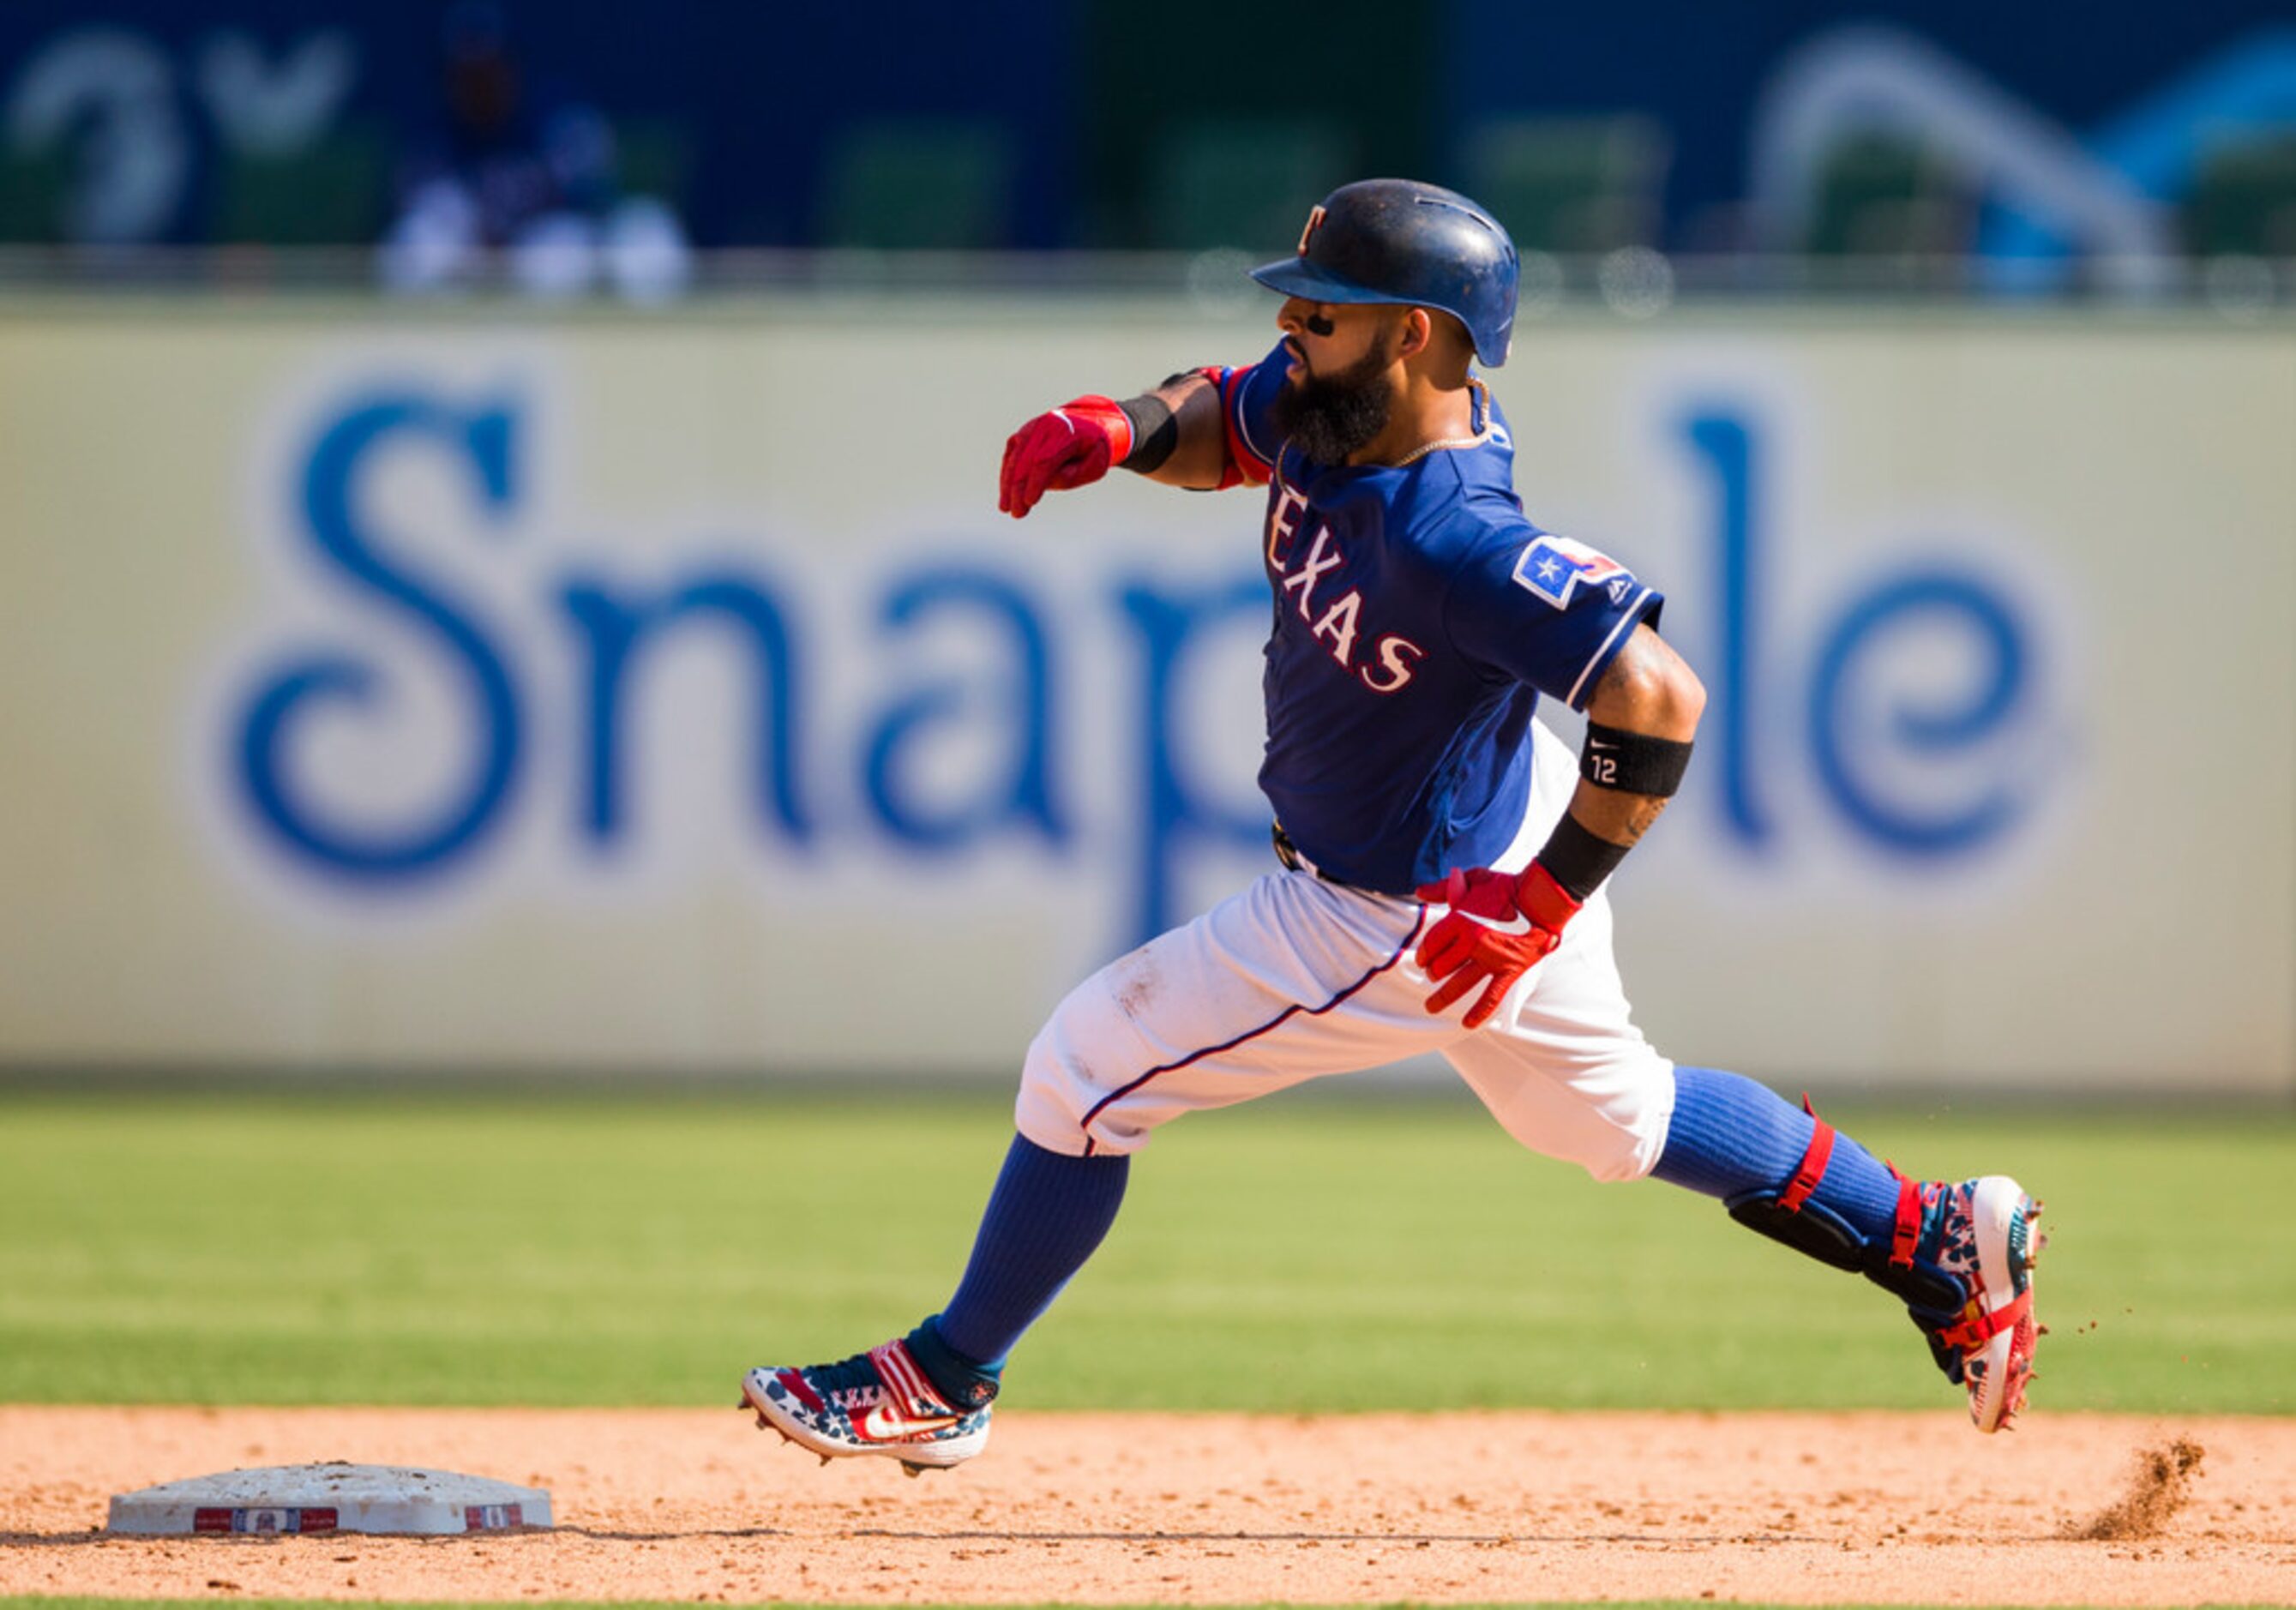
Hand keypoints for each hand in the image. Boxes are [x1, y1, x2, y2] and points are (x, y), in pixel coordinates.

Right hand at [999, 396, 1133, 517]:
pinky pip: (1011, 454)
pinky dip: (1007, 474)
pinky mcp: (1023, 433)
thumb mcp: (1094, 466)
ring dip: (1007, 484)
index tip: (1029, 502)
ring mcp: (1032, 427)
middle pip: (1026, 459)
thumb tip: (1042, 483)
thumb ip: (1070, 476)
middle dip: (1018, 488)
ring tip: (1005, 508)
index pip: (1046, 459)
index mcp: (1067, 432)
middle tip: (1016, 513)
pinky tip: (1005, 493)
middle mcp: (1046, 426)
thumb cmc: (1094, 450)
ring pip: (1014, 456)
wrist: (1091, 422)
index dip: (1036, 482)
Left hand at [1412, 862, 1582, 1028]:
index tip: (1422, 960)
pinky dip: (1480, 1013)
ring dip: (1442, 998)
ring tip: (1430, 1007)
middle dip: (1433, 972)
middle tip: (1433, 976)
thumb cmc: (1507, 886)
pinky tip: (1467, 1024)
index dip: (1423, 953)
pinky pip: (1492, 997)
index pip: (1431, 944)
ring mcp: (1491, 959)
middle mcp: (1472, 942)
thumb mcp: (1473, 879)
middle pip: (1442, 966)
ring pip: (1460, 984)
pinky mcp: (1510, 970)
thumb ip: (1444, 888)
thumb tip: (1420, 892)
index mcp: (1460, 920)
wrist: (1542, 897)